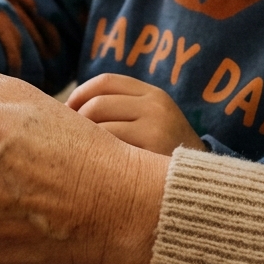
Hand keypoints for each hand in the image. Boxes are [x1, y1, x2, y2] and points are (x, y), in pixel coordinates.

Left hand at [66, 74, 205, 154]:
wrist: (200, 182)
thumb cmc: (162, 151)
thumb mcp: (151, 120)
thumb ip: (119, 108)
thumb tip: (64, 108)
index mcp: (153, 94)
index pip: (105, 81)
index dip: (80, 93)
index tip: (66, 109)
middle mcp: (155, 106)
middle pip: (97, 104)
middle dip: (77, 120)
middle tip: (71, 139)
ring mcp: (155, 127)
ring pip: (99, 126)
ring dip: (85, 141)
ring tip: (83, 154)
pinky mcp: (151, 150)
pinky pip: (109, 148)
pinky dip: (97, 156)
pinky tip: (96, 166)